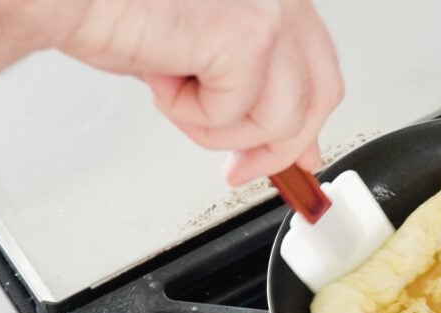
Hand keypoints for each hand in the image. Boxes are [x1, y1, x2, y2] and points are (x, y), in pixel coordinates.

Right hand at [51, 0, 344, 184]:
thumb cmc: (119, 13)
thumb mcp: (204, 58)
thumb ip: (253, 93)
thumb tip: (290, 143)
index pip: (321, 71)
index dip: (308, 124)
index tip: (296, 159)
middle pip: (319, 97)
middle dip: (276, 147)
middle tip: (238, 169)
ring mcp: (272, 15)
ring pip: (280, 120)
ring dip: (219, 129)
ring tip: (176, 93)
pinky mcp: (249, 38)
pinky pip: (238, 119)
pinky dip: (192, 116)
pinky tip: (163, 76)